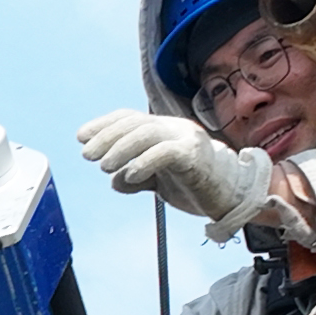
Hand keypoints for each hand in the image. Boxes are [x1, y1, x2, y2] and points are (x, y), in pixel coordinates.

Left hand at [77, 108, 278, 240]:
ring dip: (121, 148)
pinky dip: (145, 162)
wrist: (233, 196)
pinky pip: (166, 153)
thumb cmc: (197, 185)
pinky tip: (129, 174)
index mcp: (165, 129)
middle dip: (107, 137)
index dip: (104, 125)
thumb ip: (138, 177)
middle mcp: (175, 128)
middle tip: (88, 154)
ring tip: (104, 165)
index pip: (130, 118)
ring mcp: (187, 139)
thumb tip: (115, 181)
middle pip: (135, 123)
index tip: (81, 137)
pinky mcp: (196, 156)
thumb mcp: (160, 181)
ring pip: (147, 134)